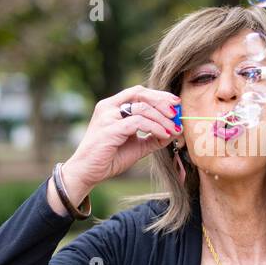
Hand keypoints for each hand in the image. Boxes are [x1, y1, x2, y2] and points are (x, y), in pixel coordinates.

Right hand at [54, 85, 181, 209]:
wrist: (87, 172)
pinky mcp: (110, 129)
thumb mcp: (136, 145)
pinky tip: (165, 135)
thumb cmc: (109, 158)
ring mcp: (108, 117)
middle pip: (140, 94)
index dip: (158, 96)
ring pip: (142, 108)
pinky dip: (155, 127)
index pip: (138, 92)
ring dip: (162, 118)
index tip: (175, 104)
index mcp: (112, 106)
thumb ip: (152, 137)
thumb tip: (173, 131)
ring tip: (175, 128)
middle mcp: (108, 107)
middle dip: (162, 102)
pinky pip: (138, 123)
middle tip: (178, 112)